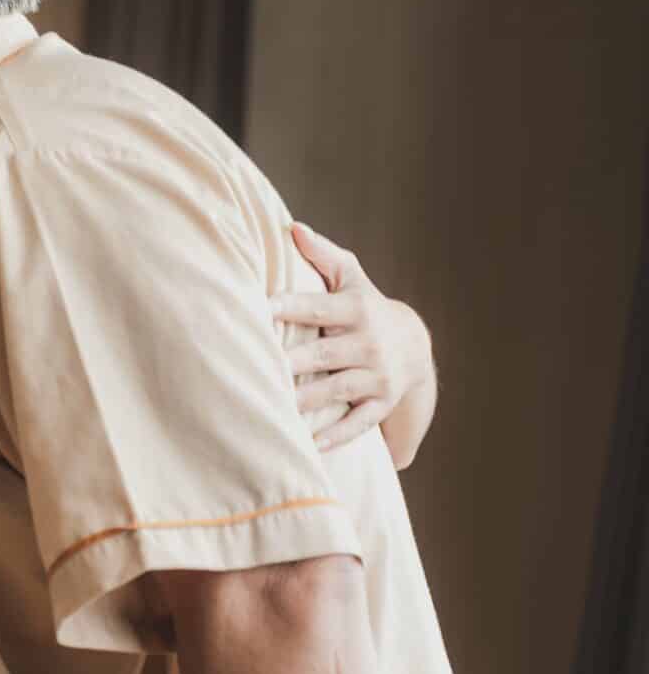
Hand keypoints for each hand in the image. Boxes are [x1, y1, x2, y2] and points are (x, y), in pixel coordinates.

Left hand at [272, 221, 435, 456]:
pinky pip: (359, 423)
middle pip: (323, 354)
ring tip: (274, 407)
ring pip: (337, 390)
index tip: (261, 308)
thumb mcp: (352, 277)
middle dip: (292, 362)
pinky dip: (337, 436)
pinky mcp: (381, 403)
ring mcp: (377, 376)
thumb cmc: (364, 305)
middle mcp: (368, 343)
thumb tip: (293, 228)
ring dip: (306, 401)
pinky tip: (309, 445)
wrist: (414, 344)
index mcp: (355, 310)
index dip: (290, 307)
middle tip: (259, 367)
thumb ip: (322, 254)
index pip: (318, 308)